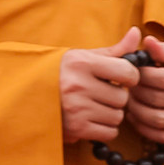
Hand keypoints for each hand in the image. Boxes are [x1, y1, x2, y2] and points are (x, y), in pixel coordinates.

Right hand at [59, 28, 145, 144]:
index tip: (120, 79)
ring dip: (110, 114)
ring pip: (117, 117)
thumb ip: (113, 50)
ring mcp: (76, 108)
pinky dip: (104, 129)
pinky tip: (91, 120)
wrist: (27, 95)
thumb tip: (136, 32)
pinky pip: (109, 133)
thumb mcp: (83, 57)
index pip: (127, 72)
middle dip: (116, 98)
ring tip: (93, 107)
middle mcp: (78, 85)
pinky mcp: (75, 128)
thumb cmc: (61, 75)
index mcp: (81, 63)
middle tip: (100, 95)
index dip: (129, 77)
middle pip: (122, 98)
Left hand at [132, 34, 163, 143]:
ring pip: (157, 120)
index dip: (141, 75)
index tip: (133, 71)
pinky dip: (144, 128)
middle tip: (128, 85)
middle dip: (135, 92)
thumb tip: (148, 42)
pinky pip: (163, 136)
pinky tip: (136, 116)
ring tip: (130, 99)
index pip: (162, 79)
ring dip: (136, 111)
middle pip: (157, 99)